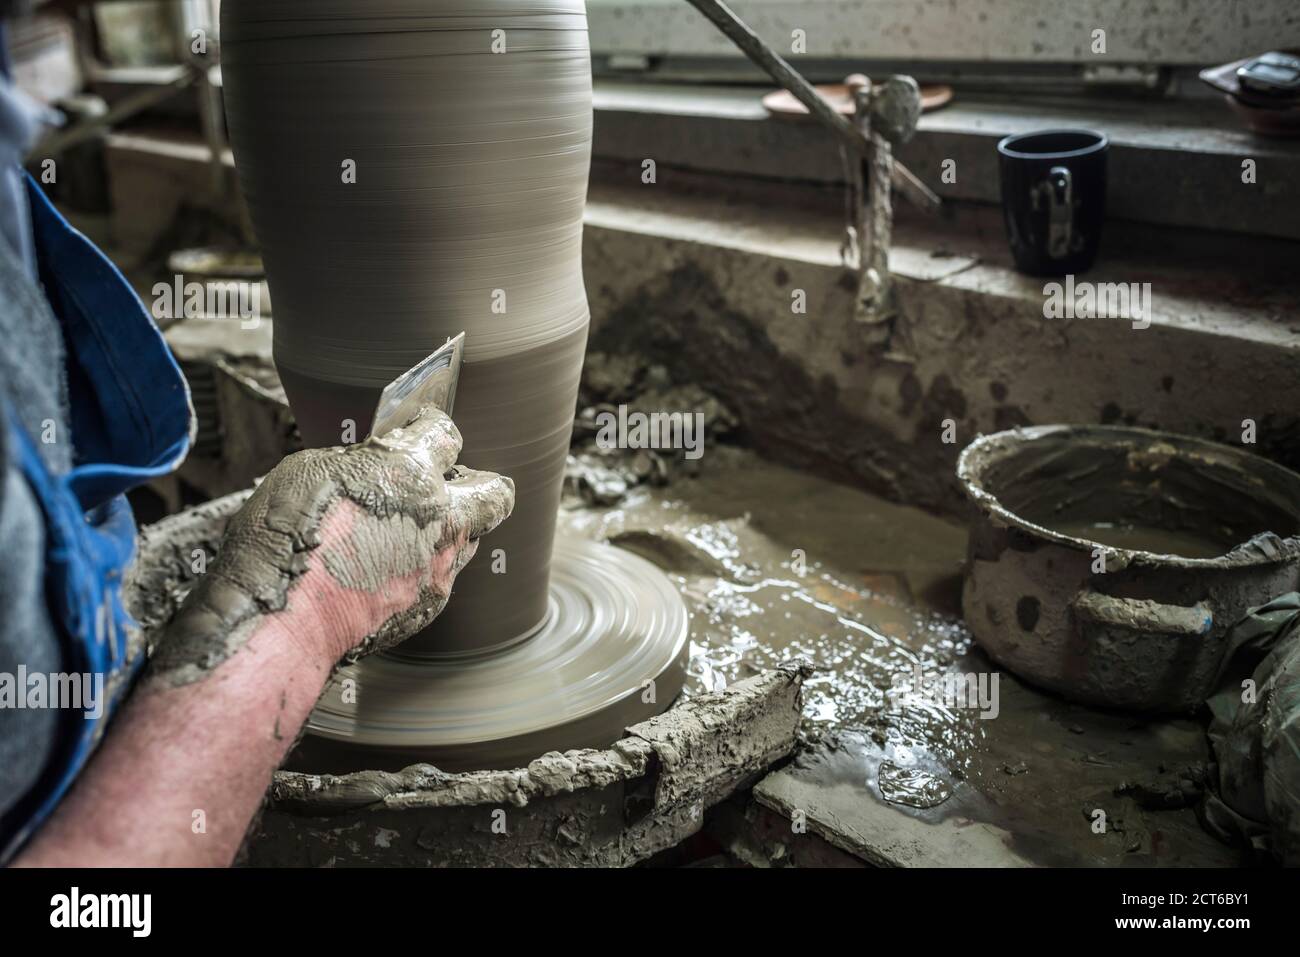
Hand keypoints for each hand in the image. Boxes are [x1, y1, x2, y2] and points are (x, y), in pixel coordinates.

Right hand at [148, 408, 512, 686]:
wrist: (284, 615)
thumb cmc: (285, 538)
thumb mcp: (311, 469)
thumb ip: (359, 464)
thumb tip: (372, 465)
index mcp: (410, 472)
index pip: (445, 435)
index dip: (431, 432)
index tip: (421, 435)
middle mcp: (439, 518)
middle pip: (494, 493)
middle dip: (475, 487)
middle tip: (446, 489)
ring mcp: (439, 566)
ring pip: (470, 540)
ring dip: (448, 533)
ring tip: (405, 535)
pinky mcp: (429, 605)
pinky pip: (440, 578)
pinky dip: (420, 571)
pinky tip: (382, 573)